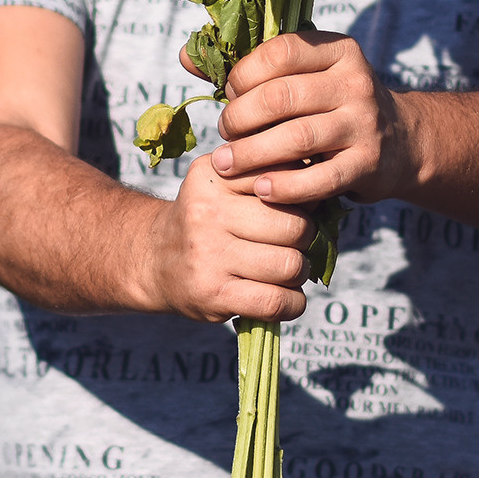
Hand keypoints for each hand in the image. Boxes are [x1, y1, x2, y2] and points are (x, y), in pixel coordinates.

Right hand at [142, 156, 312, 323]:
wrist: (154, 258)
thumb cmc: (206, 217)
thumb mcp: (223, 180)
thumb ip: (266, 173)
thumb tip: (324, 187)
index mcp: (214, 174)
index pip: (285, 180)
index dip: (303, 196)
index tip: (299, 205)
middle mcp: (208, 210)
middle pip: (295, 226)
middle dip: (306, 238)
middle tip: (296, 243)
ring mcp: (209, 254)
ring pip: (291, 265)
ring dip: (300, 272)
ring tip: (287, 269)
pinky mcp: (214, 293)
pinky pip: (276, 302)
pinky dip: (293, 304)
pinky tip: (284, 297)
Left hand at [192, 30, 415, 205]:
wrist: (398, 142)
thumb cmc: (330, 105)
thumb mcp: (302, 76)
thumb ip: (247, 67)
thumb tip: (186, 55)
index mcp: (337, 50)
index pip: (279, 51)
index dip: (243, 75)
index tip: (230, 95)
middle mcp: (355, 81)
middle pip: (282, 97)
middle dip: (240, 118)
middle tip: (224, 134)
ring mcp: (365, 123)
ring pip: (297, 137)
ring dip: (252, 154)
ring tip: (226, 164)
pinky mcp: (368, 164)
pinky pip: (320, 178)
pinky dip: (285, 187)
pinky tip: (260, 190)